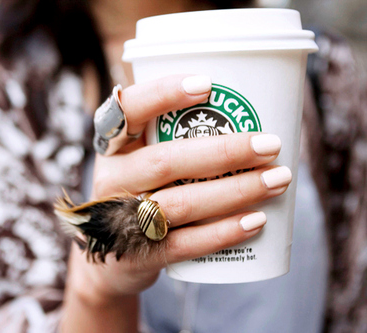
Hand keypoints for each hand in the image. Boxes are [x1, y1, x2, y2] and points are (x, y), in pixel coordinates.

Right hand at [62, 75, 289, 331]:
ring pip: (179, 203)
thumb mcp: (141, 159)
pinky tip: (256, 221)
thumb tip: (251, 112)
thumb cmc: (141, 193)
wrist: (112, 257)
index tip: (208, 85)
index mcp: (113, 145)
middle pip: (165, 161)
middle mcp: (112, 179)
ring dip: (234, 191)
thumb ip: (174, 138)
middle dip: (223, 152)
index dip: (162, 95)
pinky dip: (223, 232)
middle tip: (269, 144)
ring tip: (277, 180)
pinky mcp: (139, 255)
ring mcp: (120, 220)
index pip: (128, 110)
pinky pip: (184, 243)